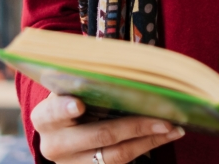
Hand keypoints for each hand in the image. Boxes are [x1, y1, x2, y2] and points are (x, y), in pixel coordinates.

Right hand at [31, 93, 185, 163]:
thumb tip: (128, 64)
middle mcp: (55, 145)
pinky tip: (166, 134)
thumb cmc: (73, 100)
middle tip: (163, 118)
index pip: (53, 113)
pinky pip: (123, 162)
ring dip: (149, 139)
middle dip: (135, 126)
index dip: (64, 109)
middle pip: (98, 135)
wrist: (63, 133)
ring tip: (173, 127)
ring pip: (116, 154)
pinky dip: (147, 146)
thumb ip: (88, 80)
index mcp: (45, 117)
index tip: (78, 105)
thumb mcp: (72, 89)